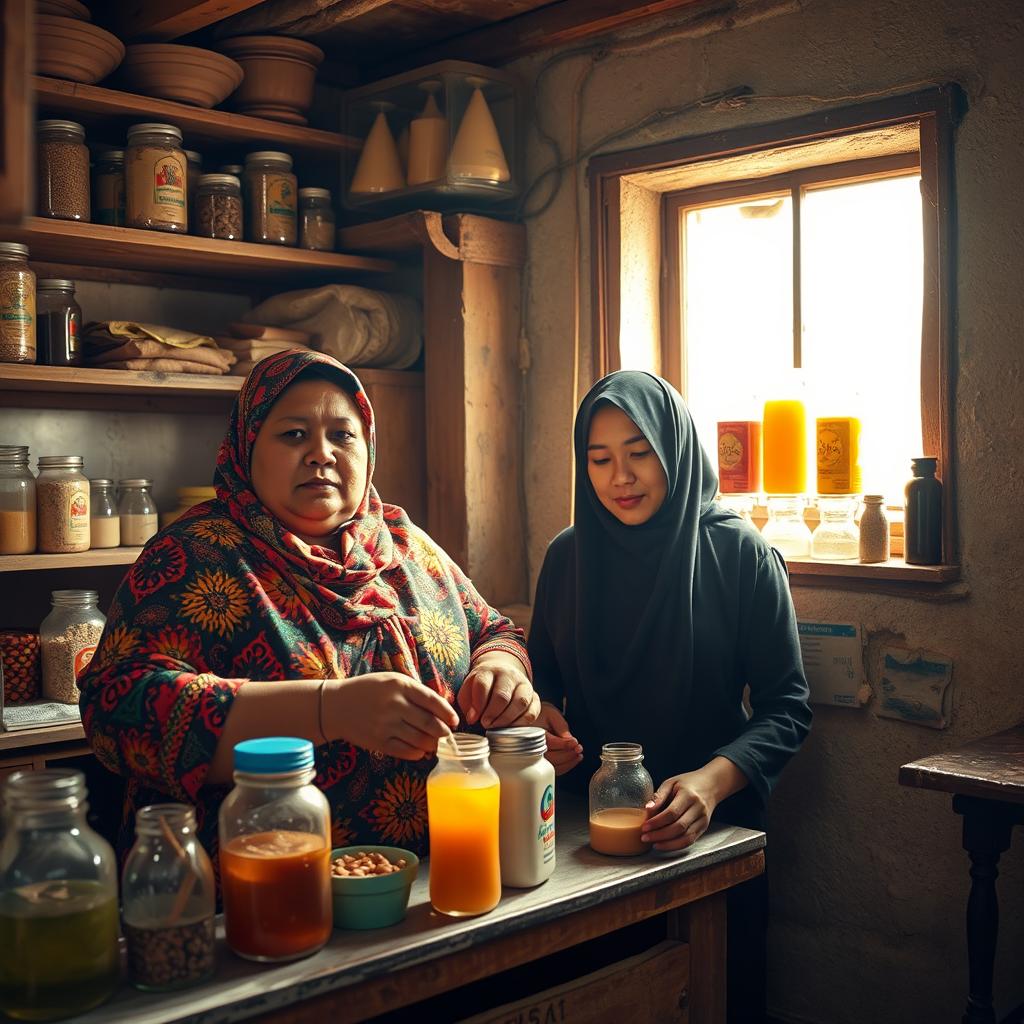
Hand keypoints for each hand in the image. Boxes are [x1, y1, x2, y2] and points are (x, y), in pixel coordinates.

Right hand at [326, 673, 458, 760]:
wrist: (335, 706)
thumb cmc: (367, 690)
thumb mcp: (391, 680)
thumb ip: (414, 691)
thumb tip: (441, 708)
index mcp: (400, 685)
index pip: (433, 701)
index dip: (448, 713)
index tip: (455, 720)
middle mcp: (394, 704)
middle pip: (429, 723)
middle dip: (443, 732)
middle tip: (446, 734)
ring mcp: (386, 725)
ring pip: (420, 739)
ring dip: (432, 744)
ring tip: (434, 743)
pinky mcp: (378, 742)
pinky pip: (405, 751)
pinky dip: (417, 753)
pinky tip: (420, 751)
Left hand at [458, 652, 539, 728]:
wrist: (501, 676)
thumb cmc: (481, 688)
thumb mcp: (468, 690)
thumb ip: (468, 704)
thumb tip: (472, 718)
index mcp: (489, 671)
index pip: (483, 685)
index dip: (477, 705)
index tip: (472, 719)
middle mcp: (509, 675)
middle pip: (502, 695)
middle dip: (492, 713)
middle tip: (485, 724)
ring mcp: (524, 685)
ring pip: (520, 702)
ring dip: (506, 719)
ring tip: (496, 727)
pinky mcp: (535, 697)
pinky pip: (532, 712)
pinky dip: (521, 723)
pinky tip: (510, 728)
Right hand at [535, 702, 582, 775]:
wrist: (529, 716)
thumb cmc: (541, 714)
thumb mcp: (552, 714)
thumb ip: (561, 727)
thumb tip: (571, 741)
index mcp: (533, 733)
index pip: (550, 743)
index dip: (565, 744)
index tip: (575, 743)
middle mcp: (530, 747)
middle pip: (551, 757)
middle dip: (568, 755)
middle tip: (579, 749)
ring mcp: (532, 757)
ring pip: (551, 766)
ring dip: (568, 763)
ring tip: (578, 755)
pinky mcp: (537, 762)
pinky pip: (550, 769)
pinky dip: (563, 767)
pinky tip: (572, 760)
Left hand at [641, 771, 716, 851]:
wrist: (711, 785)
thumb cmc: (688, 783)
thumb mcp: (671, 782)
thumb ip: (659, 795)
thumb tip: (647, 808)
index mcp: (688, 795)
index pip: (672, 813)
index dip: (657, 822)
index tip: (645, 827)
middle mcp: (698, 808)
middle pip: (678, 827)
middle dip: (660, 835)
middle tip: (645, 837)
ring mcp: (703, 819)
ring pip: (685, 837)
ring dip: (668, 844)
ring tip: (653, 844)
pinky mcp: (704, 827)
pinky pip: (690, 841)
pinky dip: (676, 845)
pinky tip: (665, 845)